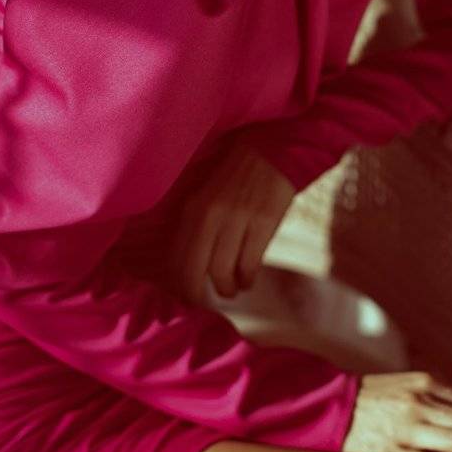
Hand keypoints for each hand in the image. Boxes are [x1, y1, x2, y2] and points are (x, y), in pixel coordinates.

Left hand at [162, 138, 295, 304]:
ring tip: (231, 290)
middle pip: (194, 270)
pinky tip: (248, 279)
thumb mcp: (208, 194)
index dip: (179, 283)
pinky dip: (247, 278)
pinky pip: (249, 264)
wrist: (274, 149)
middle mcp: (211, 214)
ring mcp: (238, 218)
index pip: (176, 258)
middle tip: (204, 302)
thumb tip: (188, 263)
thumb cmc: (239, 175)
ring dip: (226, 288)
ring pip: (222, 271)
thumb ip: (197, 224)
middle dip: (197, 293)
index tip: (186, 295)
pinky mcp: (264, 222)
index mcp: (194, 208)